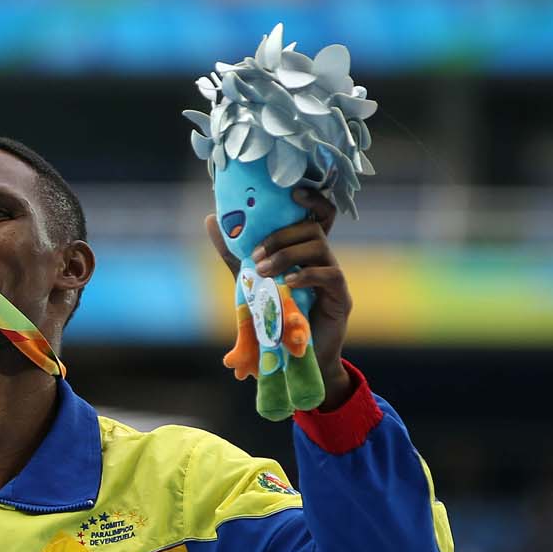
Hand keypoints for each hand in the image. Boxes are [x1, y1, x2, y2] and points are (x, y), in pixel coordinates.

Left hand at [205, 187, 352, 409]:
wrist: (296, 358)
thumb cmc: (277, 316)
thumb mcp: (252, 281)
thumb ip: (235, 254)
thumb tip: (211, 220)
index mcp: (307, 251)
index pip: (319, 214)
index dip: (312, 199)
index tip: (292, 193)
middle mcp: (325, 259)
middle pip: (312, 228)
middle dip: (281, 237)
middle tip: (255, 255)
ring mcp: (335, 277)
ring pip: (319, 247)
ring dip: (287, 255)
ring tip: (264, 271)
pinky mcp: (340, 298)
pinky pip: (329, 275)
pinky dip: (305, 274)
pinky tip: (286, 283)